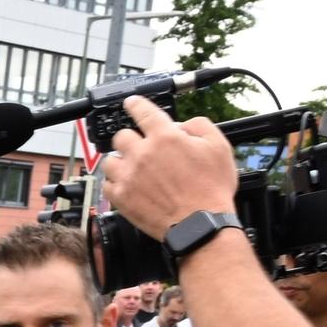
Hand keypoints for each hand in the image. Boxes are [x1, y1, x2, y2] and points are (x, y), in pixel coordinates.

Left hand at [101, 96, 240, 236]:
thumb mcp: (219, 146)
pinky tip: (128, 185)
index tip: (131, 103)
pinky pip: (107, 184)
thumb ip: (199, 127)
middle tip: (141, 149)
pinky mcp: (120, 197)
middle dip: (131, 140)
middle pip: (121, 136)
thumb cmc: (211, 189)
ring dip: (121, 162)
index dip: (135, 104)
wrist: (199, 223)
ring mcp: (128, 176)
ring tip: (134, 169)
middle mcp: (142, 154)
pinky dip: (115, 183)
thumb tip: (181, 125)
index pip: (143, 112)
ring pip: (109, 161)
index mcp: (165, 137)